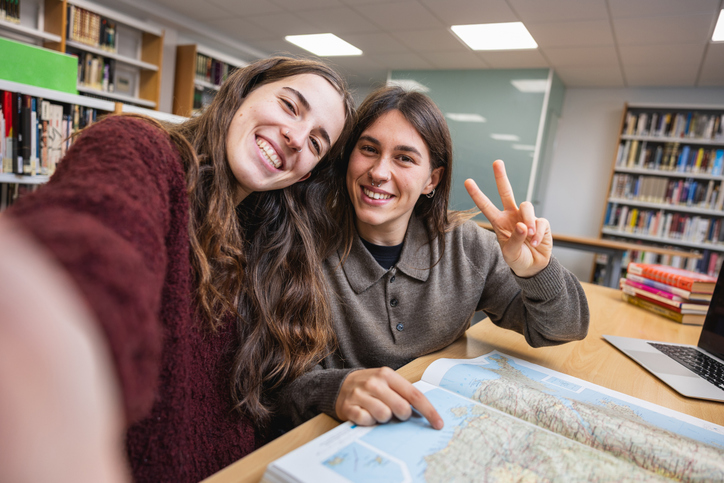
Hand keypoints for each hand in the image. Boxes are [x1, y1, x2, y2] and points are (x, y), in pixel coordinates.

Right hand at [335, 367, 443, 429]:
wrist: (338, 385)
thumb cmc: (369, 386)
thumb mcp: (386, 382)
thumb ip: (402, 393)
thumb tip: (423, 413)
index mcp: (387, 375)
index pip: (414, 395)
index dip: (428, 411)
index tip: (438, 424)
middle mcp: (374, 383)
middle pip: (402, 408)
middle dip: (403, 415)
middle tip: (396, 413)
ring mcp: (360, 395)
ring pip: (385, 416)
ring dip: (384, 419)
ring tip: (377, 412)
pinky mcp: (349, 407)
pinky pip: (368, 421)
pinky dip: (370, 422)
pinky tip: (366, 414)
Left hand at [464, 160, 551, 277]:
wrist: (533, 266)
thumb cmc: (518, 258)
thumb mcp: (511, 253)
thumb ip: (515, 240)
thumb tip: (523, 225)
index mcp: (499, 222)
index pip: (486, 206)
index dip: (477, 194)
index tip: (467, 181)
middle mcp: (512, 215)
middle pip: (506, 192)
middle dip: (501, 177)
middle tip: (497, 162)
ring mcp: (527, 217)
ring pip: (527, 206)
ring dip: (528, 220)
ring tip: (529, 236)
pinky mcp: (541, 222)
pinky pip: (540, 222)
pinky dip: (538, 233)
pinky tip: (535, 242)